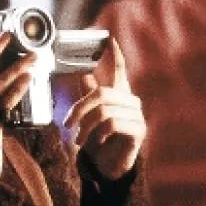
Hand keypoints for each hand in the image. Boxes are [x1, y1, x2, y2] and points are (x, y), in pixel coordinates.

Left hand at [62, 39, 144, 180]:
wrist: (108, 166)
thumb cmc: (99, 138)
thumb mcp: (89, 115)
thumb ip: (88, 94)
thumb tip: (81, 72)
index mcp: (118, 94)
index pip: (120, 69)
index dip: (115, 55)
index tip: (109, 38)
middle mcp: (130, 101)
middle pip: (101, 93)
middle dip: (79, 109)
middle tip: (67, 124)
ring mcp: (137, 115)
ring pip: (104, 110)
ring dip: (86, 126)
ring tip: (80, 139)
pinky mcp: (139, 130)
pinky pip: (112, 124)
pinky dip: (98, 134)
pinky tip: (97, 142)